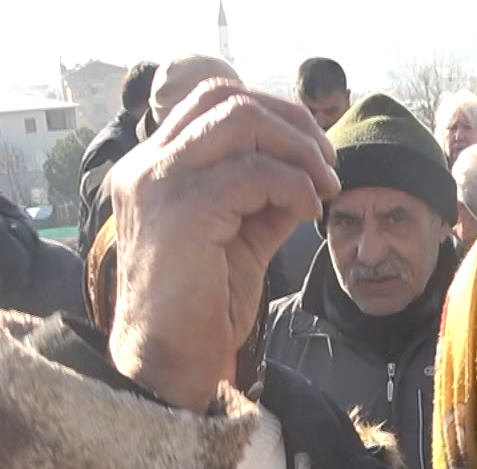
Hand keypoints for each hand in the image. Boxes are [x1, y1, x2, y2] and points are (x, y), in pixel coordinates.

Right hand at [106, 83, 338, 411]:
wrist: (167, 363)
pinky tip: (308, 212)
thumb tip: (307, 176)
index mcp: (153, 167)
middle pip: (227, 97)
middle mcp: (147, 166)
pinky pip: (255, 173)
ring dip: (297, 149)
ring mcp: (159, 183)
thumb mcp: (240, 240)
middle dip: (292, 121)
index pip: (212, 101)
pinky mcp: (183, 210)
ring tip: (324, 186)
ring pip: (241, 121)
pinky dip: (294, 185)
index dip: (272, 114)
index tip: (313, 152)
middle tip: (328, 163)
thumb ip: (265, 201)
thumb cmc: (200, 310)